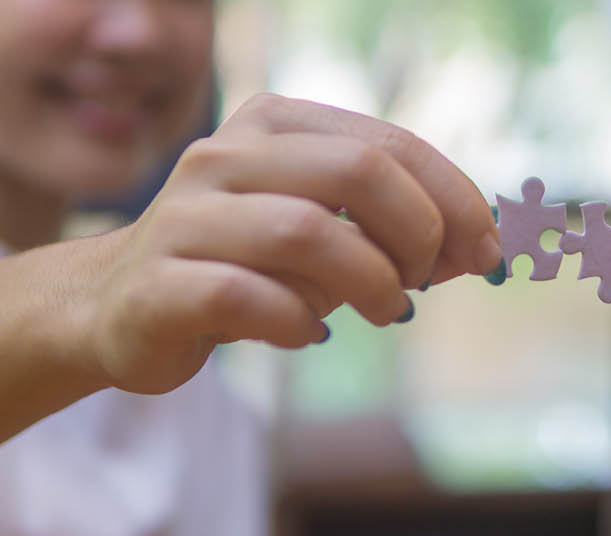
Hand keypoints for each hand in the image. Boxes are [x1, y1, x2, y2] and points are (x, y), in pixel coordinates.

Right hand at [81, 93, 499, 394]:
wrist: (121, 308)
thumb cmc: (249, 266)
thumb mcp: (332, 238)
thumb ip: (402, 235)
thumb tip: (488, 248)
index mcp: (275, 125)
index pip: (389, 143)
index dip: (455, 199)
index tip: (488, 251)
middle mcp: (226, 156)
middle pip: (356, 171)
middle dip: (418, 233)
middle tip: (425, 283)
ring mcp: (184, 216)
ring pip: (307, 231)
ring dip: (370, 282)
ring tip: (385, 312)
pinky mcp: (159, 283)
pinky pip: (250, 297)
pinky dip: (300, 323)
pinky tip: (309, 335)